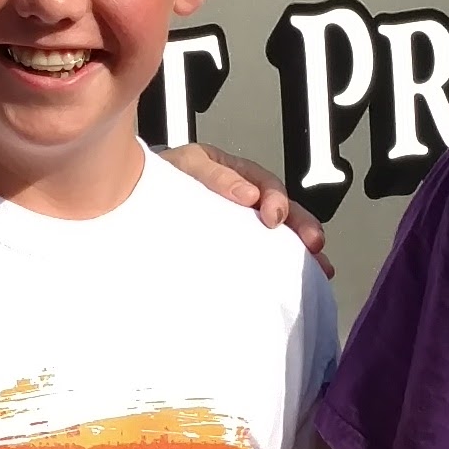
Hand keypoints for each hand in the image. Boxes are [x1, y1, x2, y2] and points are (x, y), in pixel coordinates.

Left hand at [162, 138, 329, 265]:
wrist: (128, 200)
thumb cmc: (156, 181)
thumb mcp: (185, 167)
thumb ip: (215, 177)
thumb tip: (249, 195)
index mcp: (234, 175)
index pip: (265, 183)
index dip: (275, 200)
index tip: (274, 219)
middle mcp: (243, 198)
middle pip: (282, 210)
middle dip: (301, 226)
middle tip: (313, 243)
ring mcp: (239, 223)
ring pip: (279, 234)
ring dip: (301, 249)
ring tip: (320, 267)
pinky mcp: (231, 247)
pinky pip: (262, 254)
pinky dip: (283, 265)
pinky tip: (298, 281)